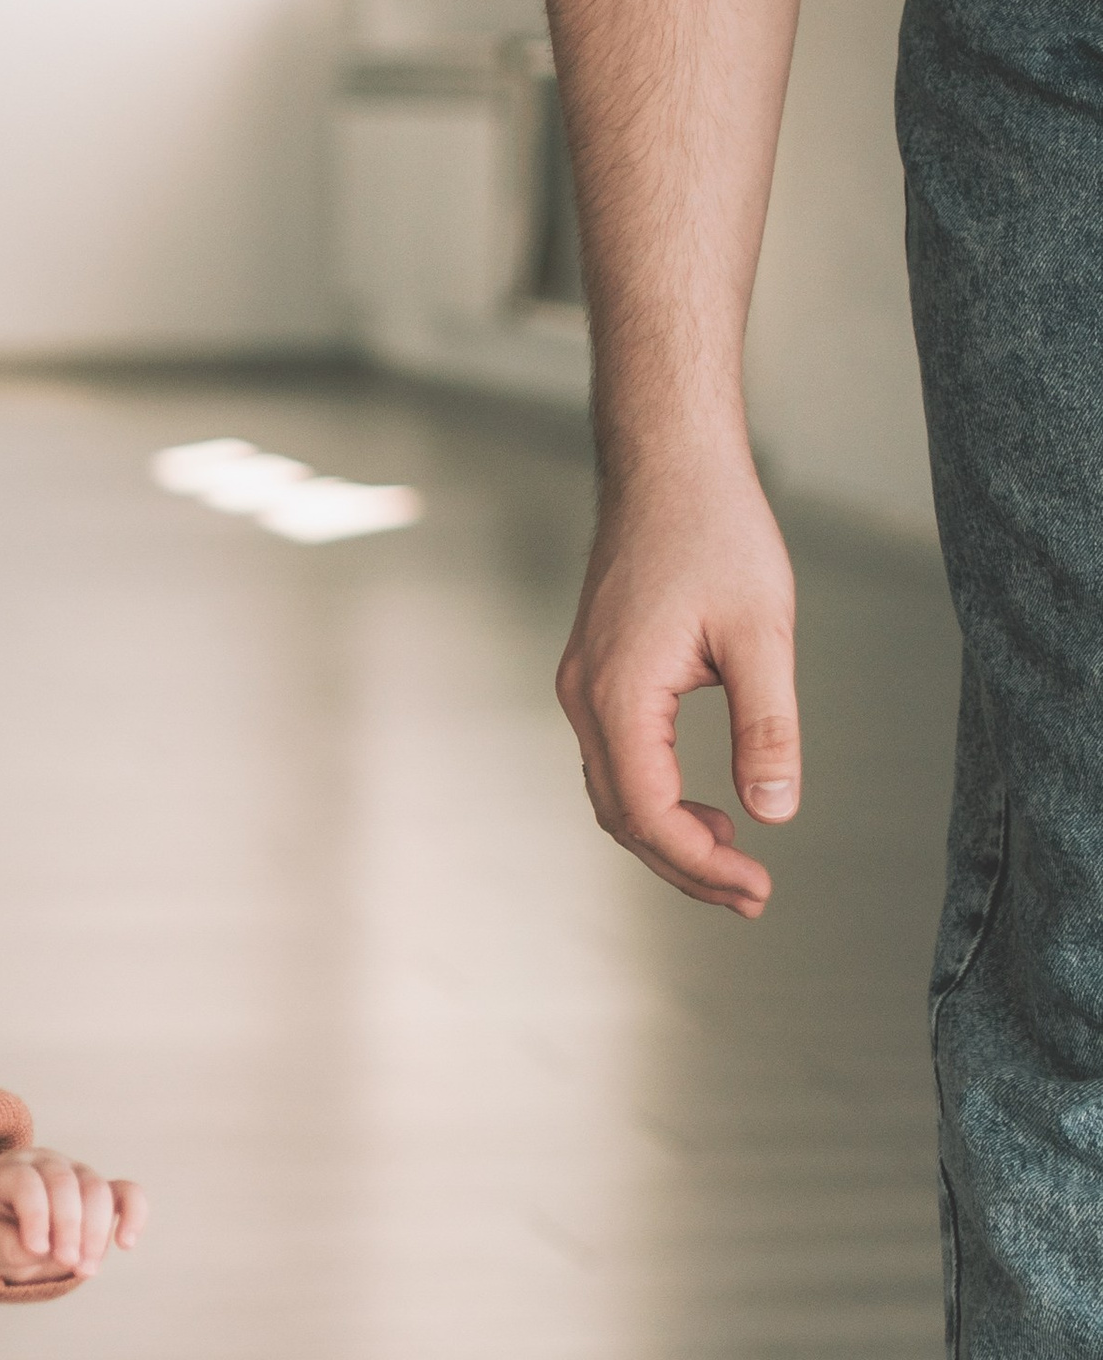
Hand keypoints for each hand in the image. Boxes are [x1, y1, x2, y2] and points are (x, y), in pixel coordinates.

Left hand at [0, 1145, 146, 1284]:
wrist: (16, 1237)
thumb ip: (11, 1248)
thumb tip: (44, 1249)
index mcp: (9, 1171)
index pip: (27, 1182)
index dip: (35, 1215)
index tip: (37, 1250)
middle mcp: (46, 1164)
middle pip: (65, 1183)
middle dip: (69, 1226)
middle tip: (67, 1263)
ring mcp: (78, 1173)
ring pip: (96, 1190)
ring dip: (95, 1233)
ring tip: (86, 1269)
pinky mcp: (104, 1190)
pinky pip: (128, 1193)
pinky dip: (134, 1215)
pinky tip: (126, 1243)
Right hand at [555, 467, 799, 916]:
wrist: (667, 464)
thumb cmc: (717, 534)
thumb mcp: (763, 633)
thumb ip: (769, 727)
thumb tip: (776, 813)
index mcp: (620, 696)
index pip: (649, 813)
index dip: (702, 864)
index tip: (760, 888)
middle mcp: (586, 699)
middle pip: (624, 818)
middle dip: (686, 866)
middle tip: (754, 895)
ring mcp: (583, 688)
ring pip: (615, 794)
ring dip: (670, 837)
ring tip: (734, 860)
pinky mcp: (596, 675)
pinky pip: (616, 761)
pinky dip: (656, 798)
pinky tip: (706, 804)